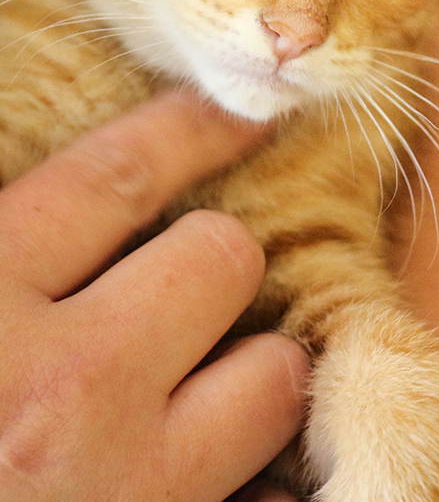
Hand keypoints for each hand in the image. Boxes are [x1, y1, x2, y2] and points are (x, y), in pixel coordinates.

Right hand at [0, 91, 308, 501]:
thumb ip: (13, 246)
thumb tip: (79, 205)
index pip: (113, 177)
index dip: (184, 130)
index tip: (230, 114)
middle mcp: (60, 392)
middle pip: (219, 258)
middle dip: (208, 266)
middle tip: (168, 300)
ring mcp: (127, 488)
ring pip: (274, 373)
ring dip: (247, 372)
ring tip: (185, 395)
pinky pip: (265, 491)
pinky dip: (246, 477)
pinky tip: (184, 474)